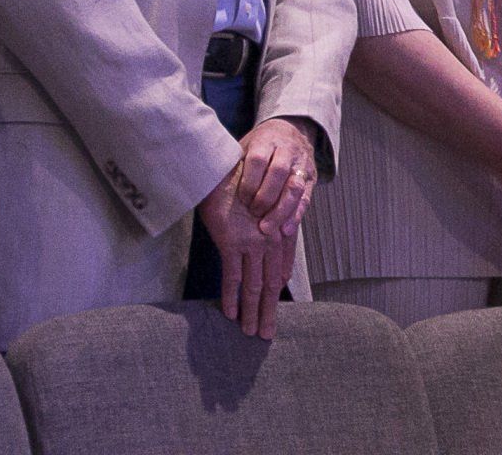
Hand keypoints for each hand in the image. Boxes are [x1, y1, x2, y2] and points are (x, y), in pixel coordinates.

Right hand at [198, 164, 292, 339]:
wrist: (221, 167)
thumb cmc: (236, 185)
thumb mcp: (254, 207)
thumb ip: (260, 229)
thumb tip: (258, 249)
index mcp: (276, 231)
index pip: (280, 270)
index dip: (278, 293)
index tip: (275, 310)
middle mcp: (268, 239)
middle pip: (271, 284)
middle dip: (268, 311)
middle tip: (266, 334)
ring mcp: (251, 242)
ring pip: (255, 286)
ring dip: (252, 312)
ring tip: (251, 332)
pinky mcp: (231, 242)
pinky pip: (233, 277)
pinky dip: (232, 297)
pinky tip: (230, 314)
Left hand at [235, 117, 317, 238]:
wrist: (292, 130)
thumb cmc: (262, 143)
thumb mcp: (246, 145)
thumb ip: (235, 162)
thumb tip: (209, 181)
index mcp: (266, 140)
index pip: (259, 159)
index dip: (250, 181)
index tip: (242, 199)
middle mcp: (287, 150)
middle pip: (279, 172)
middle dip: (266, 197)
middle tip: (254, 213)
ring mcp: (301, 164)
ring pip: (295, 186)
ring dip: (282, 210)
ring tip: (270, 229)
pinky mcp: (311, 178)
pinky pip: (306, 198)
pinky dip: (296, 215)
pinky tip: (286, 229)